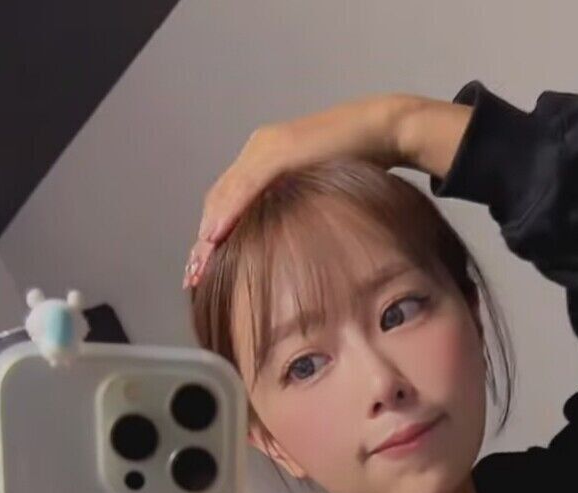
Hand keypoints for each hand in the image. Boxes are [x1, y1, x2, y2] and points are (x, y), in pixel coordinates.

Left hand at [183, 91, 419, 287]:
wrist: (385, 130)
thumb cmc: (363, 163)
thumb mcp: (322, 192)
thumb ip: (299, 207)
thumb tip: (290, 240)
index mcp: (266, 159)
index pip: (228, 202)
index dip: (212, 235)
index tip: (204, 268)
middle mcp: (259, 149)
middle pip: (219, 201)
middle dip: (203, 242)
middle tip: (192, 276)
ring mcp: (267, 148)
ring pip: (225, 196)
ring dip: (208, 235)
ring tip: (197, 267)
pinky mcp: (280, 151)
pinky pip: (245, 186)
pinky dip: (228, 213)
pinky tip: (214, 237)